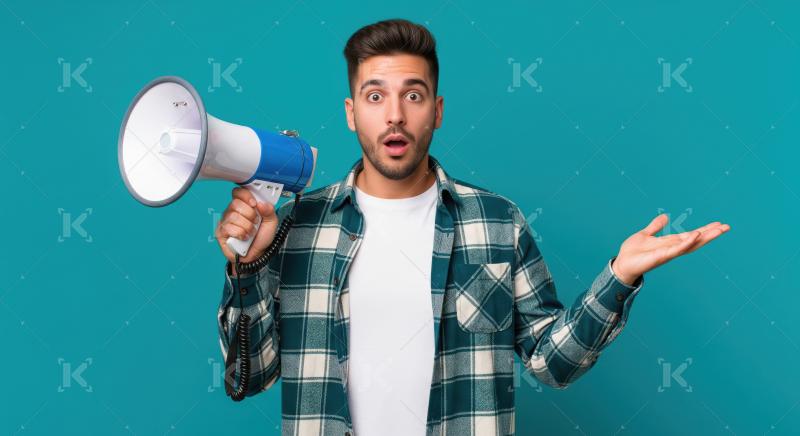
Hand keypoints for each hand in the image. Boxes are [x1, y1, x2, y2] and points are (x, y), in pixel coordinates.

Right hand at [215, 187, 278, 263]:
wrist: (256, 255)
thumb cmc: (261, 238)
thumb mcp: (271, 223)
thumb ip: (269, 211)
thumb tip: (261, 203)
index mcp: (244, 206)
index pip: (238, 192)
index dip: (246, 196)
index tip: (254, 204)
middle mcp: (232, 211)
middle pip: (236, 203)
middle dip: (249, 214)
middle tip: (255, 222)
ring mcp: (225, 221)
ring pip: (233, 216)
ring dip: (247, 226)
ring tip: (250, 232)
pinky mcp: (221, 232)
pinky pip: (228, 227)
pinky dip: (240, 233)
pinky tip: (244, 238)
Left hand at [612, 214, 730, 285]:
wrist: (621, 263)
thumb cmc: (632, 252)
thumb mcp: (645, 235)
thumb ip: (655, 227)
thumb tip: (664, 217)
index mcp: (669, 242)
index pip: (691, 235)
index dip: (704, 229)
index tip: (718, 224)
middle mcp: (672, 248)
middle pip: (696, 240)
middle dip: (711, 234)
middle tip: (727, 227)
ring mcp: (668, 253)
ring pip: (690, 244)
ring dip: (704, 237)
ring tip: (718, 230)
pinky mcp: (662, 256)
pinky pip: (677, 249)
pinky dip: (687, 242)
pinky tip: (696, 235)